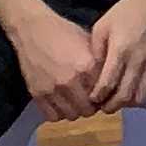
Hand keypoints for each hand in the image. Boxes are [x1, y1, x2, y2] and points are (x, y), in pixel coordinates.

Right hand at [1, 0, 109, 120]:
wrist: (32, 29)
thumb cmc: (65, 33)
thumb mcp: (90, 44)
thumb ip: (101, 65)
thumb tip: (113, 83)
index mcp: (87, 66)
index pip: (104, 95)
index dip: (105, 96)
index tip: (103, 93)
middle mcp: (70, 81)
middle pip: (88, 110)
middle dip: (91, 106)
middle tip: (89, 99)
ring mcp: (51, 89)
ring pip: (71, 115)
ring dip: (75, 110)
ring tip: (74, 100)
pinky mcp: (37, 94)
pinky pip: (52, 116)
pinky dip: (58, 112)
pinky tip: (61, 102)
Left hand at [76, 0, 145, 121]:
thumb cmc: (125, 12)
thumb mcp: (101, 27)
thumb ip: (95, 51)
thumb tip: (90, 73)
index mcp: (120, 51)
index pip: (107, 84)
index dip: (97, 96)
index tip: (90, 99)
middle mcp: (137, 61)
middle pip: (124, 96)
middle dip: (110, 106)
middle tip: (101, 106)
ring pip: (140, 96)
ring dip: (126, 104)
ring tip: (116, 100)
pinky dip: (140, 96)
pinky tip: (131, 92)